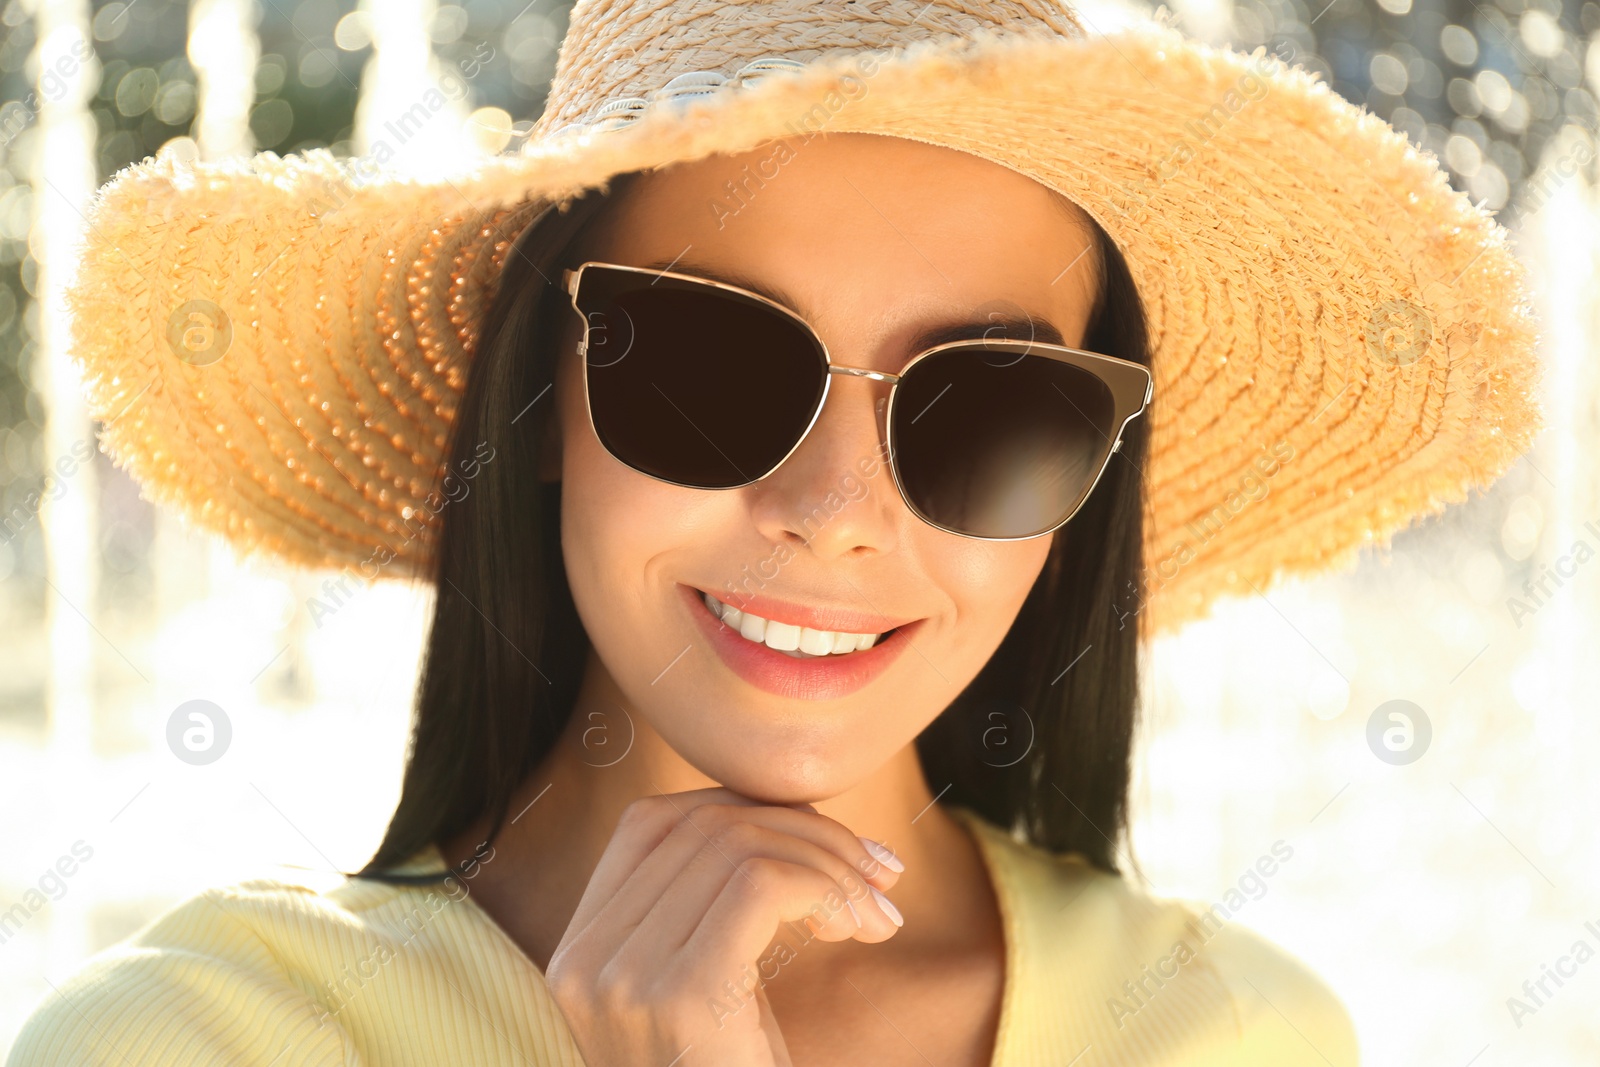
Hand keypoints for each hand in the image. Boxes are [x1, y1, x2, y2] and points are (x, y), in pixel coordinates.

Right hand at [544, 787, 904, 1066]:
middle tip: (877, 875)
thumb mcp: (718, 998)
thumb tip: (790, 818)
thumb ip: (718, 914)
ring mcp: (622, 978)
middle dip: (807, 831)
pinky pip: (762, 885)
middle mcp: (583, 960)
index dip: (746, 811)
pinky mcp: (682, 995)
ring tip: (876, 912)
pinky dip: (827, 888)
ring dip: (830, 862)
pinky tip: (859, 929)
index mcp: (578, 955)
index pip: (653, 823)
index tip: (823, 845)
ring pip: (739, 844)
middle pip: (704, 823)